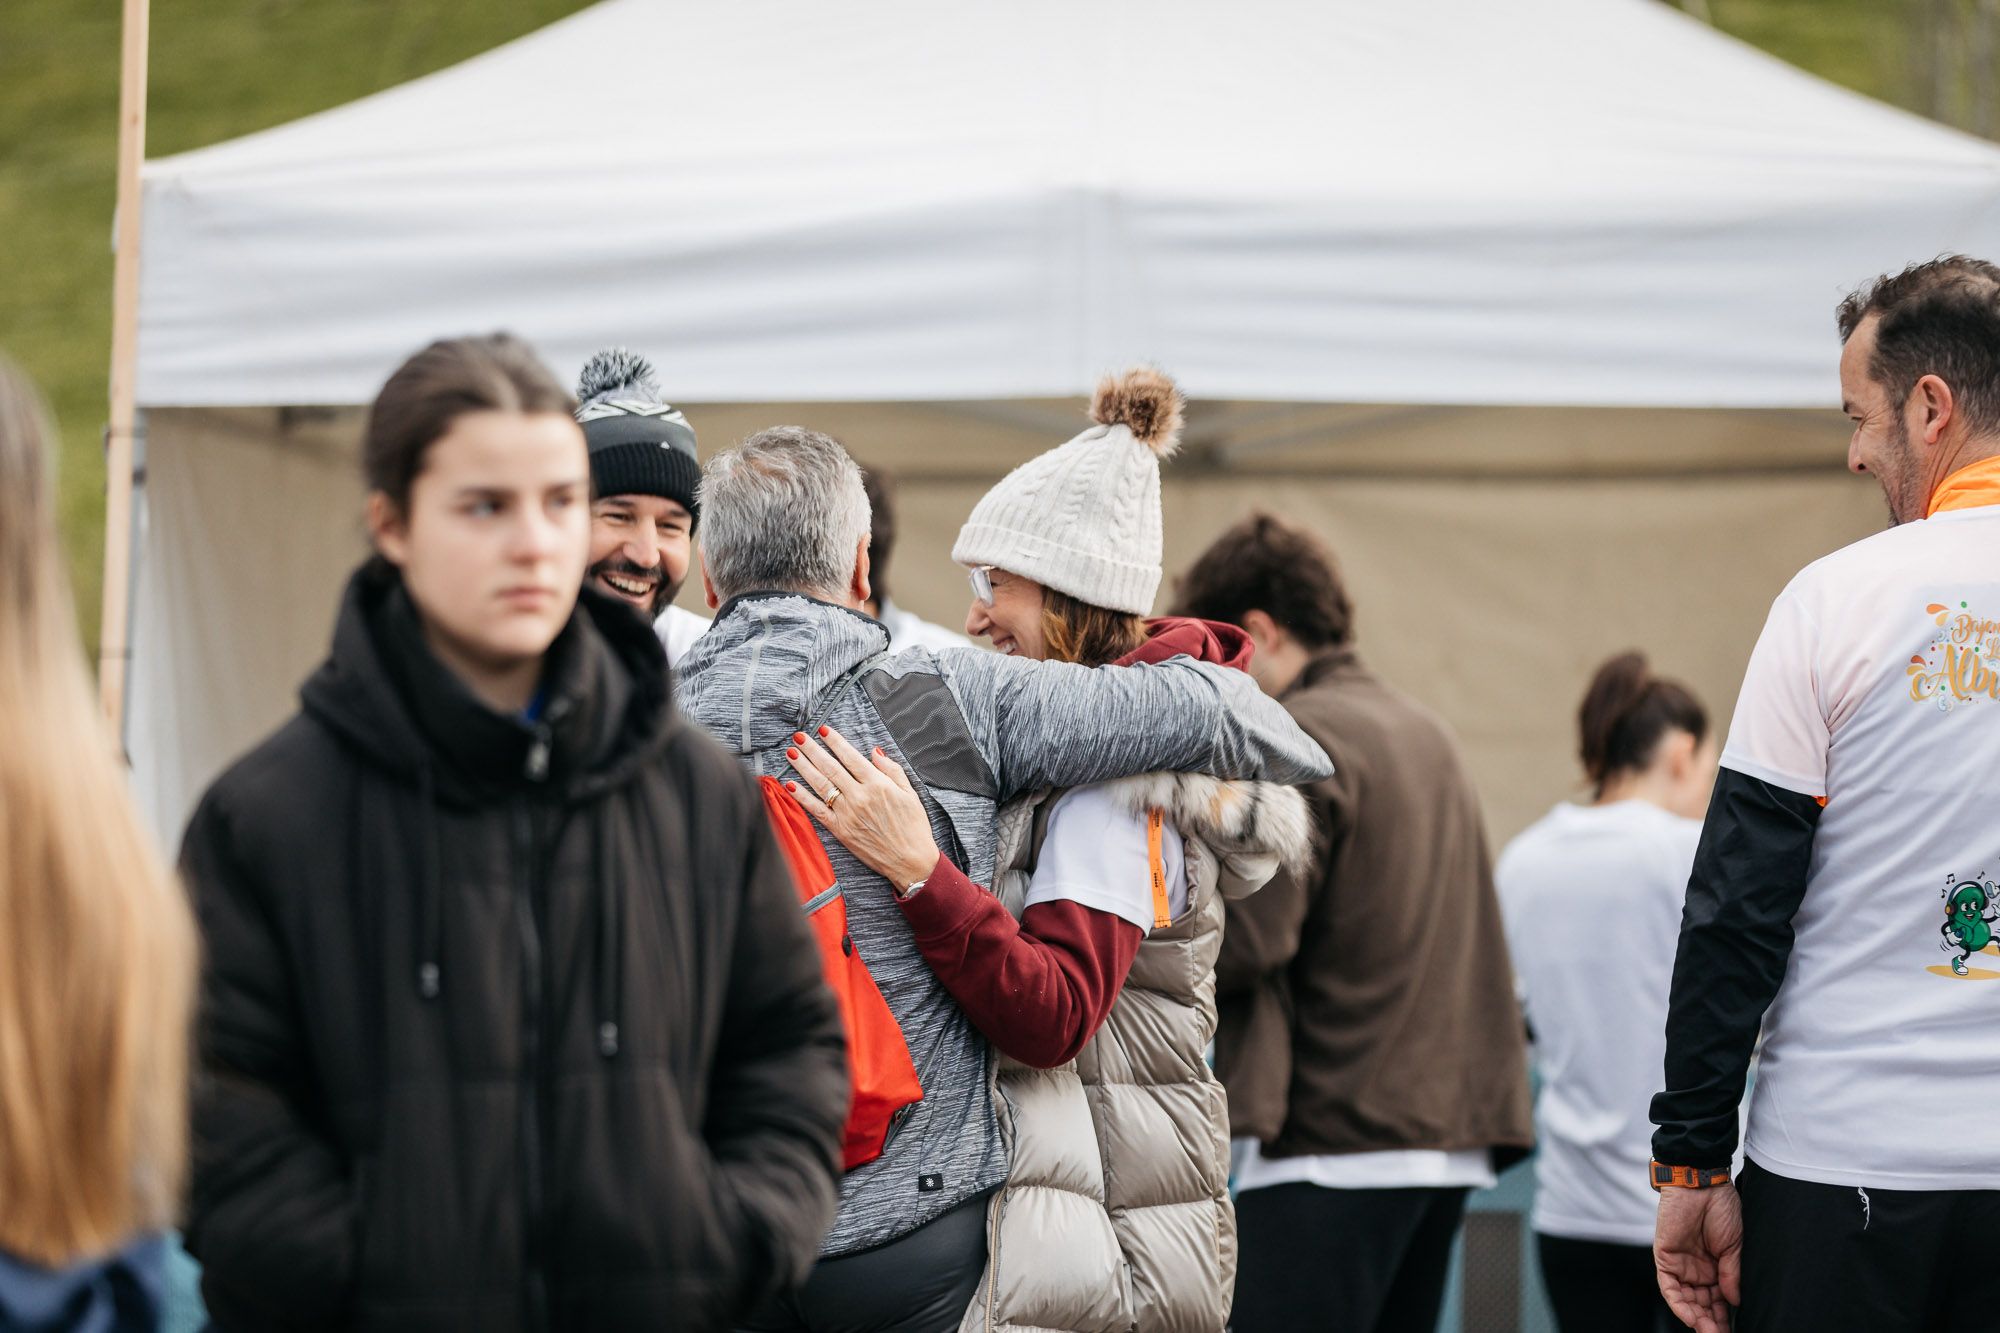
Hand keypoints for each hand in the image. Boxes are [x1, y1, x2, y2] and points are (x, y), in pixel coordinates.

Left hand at [784, 726, 940, 888]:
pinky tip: (791, 785)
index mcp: (878, 785)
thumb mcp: (909, 793)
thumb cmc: (913, 827)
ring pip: (820, 785)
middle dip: (813, 749)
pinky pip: (817, 811)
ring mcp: (847, 814)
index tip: (823, 730)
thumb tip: (875, 751)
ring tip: (791, 753)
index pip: (851, 757)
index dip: (835, 742)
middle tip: (799, 737)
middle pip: (831, 768)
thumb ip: (891, 770)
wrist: (910, 860)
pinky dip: (803, 798)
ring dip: (803, 767)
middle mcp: (859, 797)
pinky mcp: (840, 830)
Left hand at [1655, 1183, 1741, 1331]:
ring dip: (1697, 1318)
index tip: (1735, 1330)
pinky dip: (1678, 1304)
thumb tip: (1735, 1301)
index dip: (1727, 1316)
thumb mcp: (1734, 1245)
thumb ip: (1732, 1274)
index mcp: (1718, 1267)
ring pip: (1687, 1300)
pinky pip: (1669, 1287)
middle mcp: (1699, 1269)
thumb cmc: (1722, 1208)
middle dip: (1712, 1322)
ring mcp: (1682, 1265)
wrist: (1701, 1183)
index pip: (1721, 1300)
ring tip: (1709, 1332)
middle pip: (1703, 1304)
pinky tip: (1691, 1318)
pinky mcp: (1665, 1258)